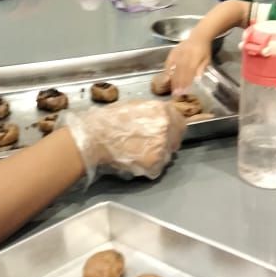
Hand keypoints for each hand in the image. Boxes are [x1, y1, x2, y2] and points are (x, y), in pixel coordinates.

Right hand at [69, 99, 185, 183]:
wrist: (94, 138)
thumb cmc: (108, 121)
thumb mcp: (134, 106)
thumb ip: (153, 113)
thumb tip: (162, 119)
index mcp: (163, 111)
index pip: (181, 123)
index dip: (173, 130)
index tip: (168, 134)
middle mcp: (167, 128)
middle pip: (175, 141)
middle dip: (165, 145)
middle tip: (147, 146)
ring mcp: (162, 147)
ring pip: (166, 157)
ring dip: (155, 157)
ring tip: (136, 153)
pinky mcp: (154, 165)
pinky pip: (156, 169)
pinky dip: (147, 169)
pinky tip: (133, 161)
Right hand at [167, 36, 210, 92]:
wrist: (198, 36)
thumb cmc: (204, 50)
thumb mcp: (207, 60)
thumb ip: (201, 69)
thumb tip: (197, 79)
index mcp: (195, 57)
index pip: (189, 71)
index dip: (186, 82)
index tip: (183, 91)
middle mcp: (185, 55)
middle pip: (180, 71)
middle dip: (178, 83)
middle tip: (176, 94)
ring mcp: (178, 53)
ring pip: (174, 68)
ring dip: (172, 79)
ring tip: (172, 89)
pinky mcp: (173, 52)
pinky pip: (169, 62)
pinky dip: (167, 70)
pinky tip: (167, 78)